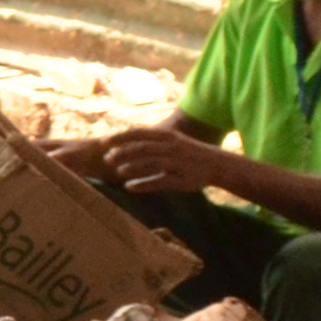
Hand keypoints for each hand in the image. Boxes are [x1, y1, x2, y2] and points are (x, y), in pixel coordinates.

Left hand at [86, 126, 221, 197]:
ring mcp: (177, 163)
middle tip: (106, 159)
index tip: (103, 142)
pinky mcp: (181, 180)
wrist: (217, 164)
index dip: (120, 137)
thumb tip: (125, 139)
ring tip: (117, 172)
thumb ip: (150, 140)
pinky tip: (129, 187)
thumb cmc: (188, 151)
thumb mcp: (171, 140)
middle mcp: (171, 147)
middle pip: (143, 148)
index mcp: (167, 135)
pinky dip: (143, 184)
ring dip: (132, 167)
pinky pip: (160, 182)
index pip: (139, 133)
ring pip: (151, 163)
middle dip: (123, 153)